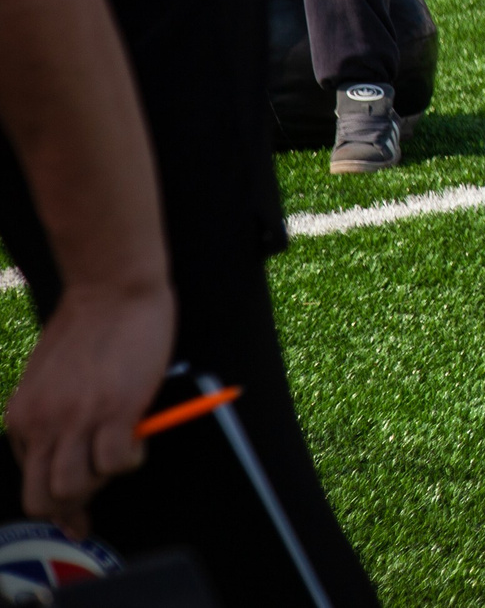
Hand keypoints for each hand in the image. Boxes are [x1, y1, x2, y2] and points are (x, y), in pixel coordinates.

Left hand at [5, 276, 173, 537]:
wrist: (111, 289)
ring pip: (75, 488)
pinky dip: (132, 458)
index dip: (57, 503)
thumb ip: (51, 415)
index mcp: (22, 417)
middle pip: (43, 498)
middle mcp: (41, 424)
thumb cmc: (89, 326)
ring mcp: (75, 419)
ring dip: (104, 480)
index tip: (76, 519)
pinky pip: (118, 463)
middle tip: (101, 496)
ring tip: (122, 451)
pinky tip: (139, 434)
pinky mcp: (113, 411)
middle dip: (75, 507)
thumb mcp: (49, 379)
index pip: (29, 482)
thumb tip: (71, 449)